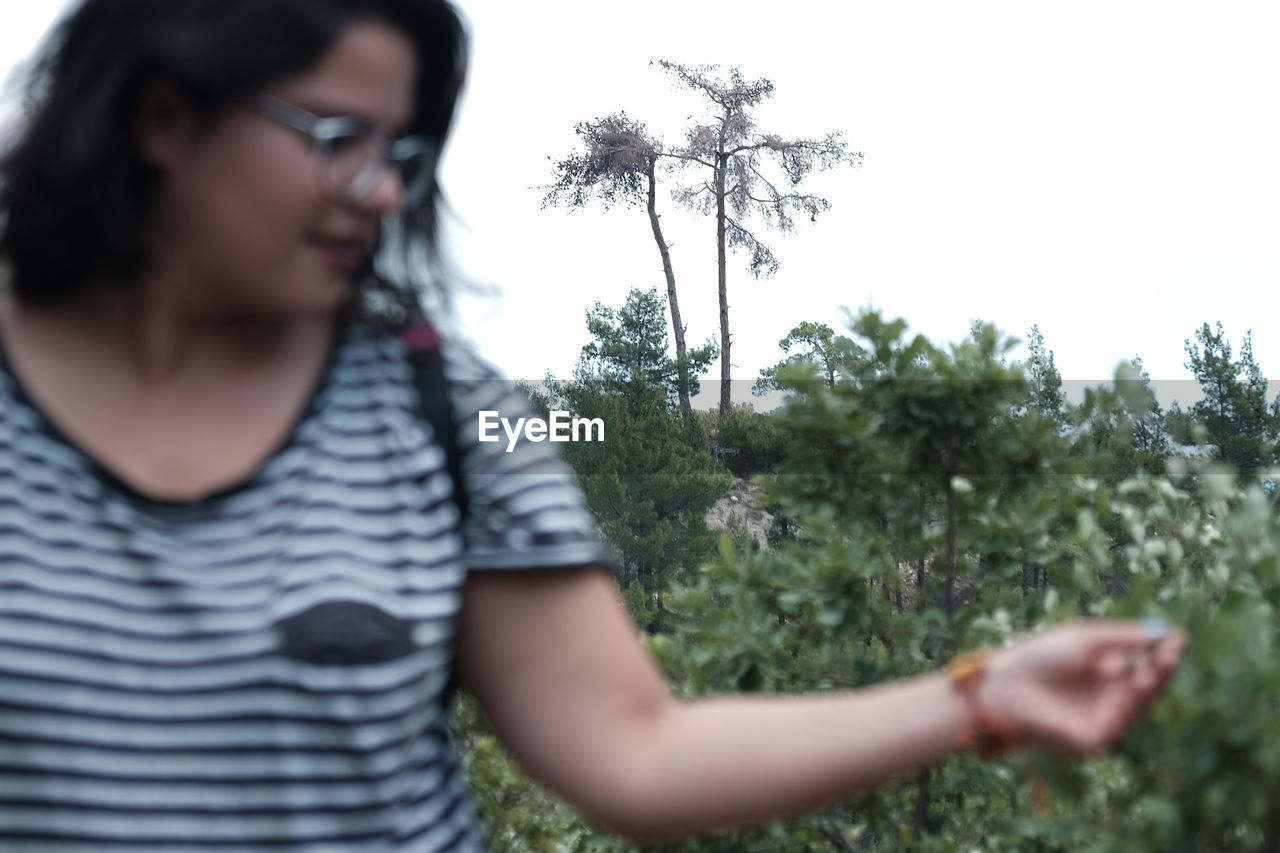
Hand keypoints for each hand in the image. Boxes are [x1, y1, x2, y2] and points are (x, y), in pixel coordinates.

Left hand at [978, 620, 1184, 753]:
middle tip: (1172, 652)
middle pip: (1147, 689)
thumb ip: (1121, 638)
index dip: (1162, 654)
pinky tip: (1133, 686)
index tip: (1179, 637)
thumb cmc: (1038, 658)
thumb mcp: (1083, 640)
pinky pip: (1117, 725)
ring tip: (1155, 666)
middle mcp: (1108, 699)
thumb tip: (1164, 631)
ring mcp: (1101, 721)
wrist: (1004, 683)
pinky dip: (1126, 707)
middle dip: (1161, 670)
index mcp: (1107, 675)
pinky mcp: (1090, 740)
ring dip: (1148, 688)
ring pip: (1137, 708)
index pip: (1145, 667)